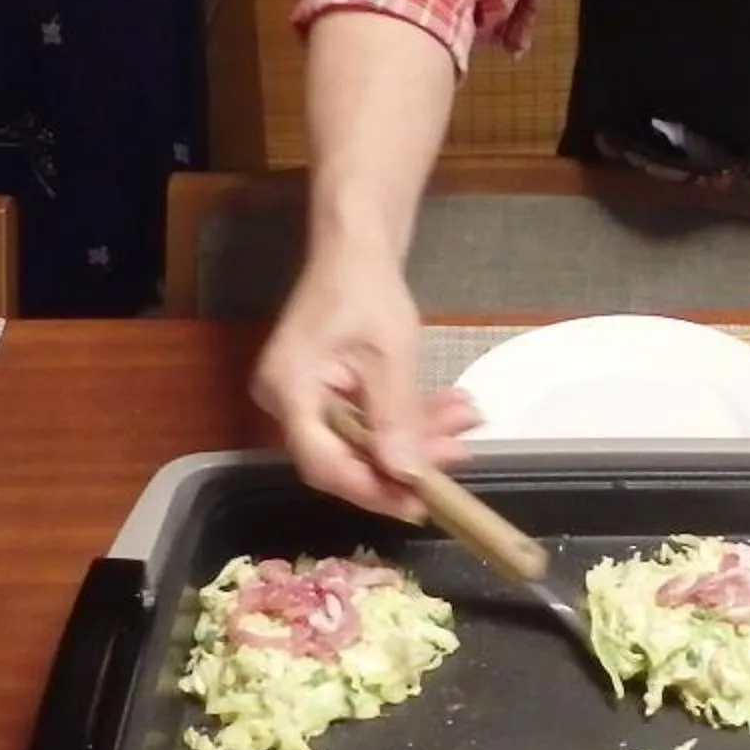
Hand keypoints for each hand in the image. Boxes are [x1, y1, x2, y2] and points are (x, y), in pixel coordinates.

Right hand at [250, 238, 478, 519]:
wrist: (354, 246)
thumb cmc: (366, 288)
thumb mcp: (391, 354)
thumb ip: (396, 418)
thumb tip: (407, 477)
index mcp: (288, 390)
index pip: (323, 463)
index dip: (370, 489)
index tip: (417, 503)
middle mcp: (285, 402)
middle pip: (344, 457)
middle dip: (405, 460)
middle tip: (457, 455)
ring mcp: (304, 397)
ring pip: (362, 439)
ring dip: (415, 436)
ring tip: (465, 421)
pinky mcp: (324, 392)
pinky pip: (364, 420)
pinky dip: (405, 419)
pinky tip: (448, 410)